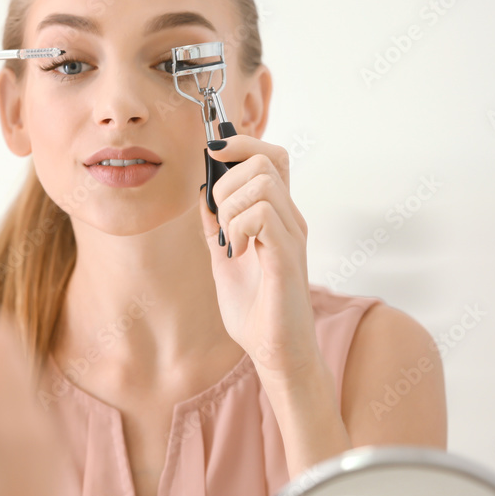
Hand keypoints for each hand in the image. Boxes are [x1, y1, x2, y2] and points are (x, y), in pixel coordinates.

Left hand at [198, 135, 319, 376]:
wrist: (276, 353)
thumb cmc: (258, 311)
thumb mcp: (225, 260)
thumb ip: (217, 227)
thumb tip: (202, 195)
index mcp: (278, 216)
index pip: (271, 155)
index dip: (242, 142)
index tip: (213, 153)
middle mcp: (290, 218)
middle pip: (266, 160)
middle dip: (228, 180)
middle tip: (222, 220)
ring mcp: (293, 235)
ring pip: (262, 182)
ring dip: (231, 207)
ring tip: (231, 240)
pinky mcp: (288, 256)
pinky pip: (262, 215)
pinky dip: (239, 227)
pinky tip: (239, 252)